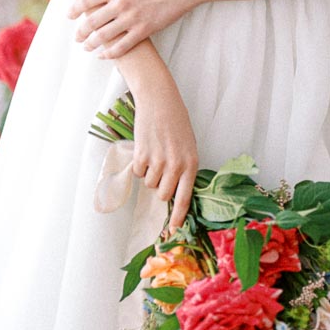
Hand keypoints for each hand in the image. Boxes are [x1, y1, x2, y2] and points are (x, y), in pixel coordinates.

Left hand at [67, 0, 199, 59]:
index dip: (75, 9)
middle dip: (81, 32)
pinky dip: (110, 54)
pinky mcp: (144, 31)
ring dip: (91, 44)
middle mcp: (120, 4)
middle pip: (92, 22)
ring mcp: (132, 19)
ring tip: (86, 48)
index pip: (87, 0)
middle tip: (77, 38)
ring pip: (104, 36)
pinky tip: (104, 56)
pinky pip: (122, 46)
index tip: (69, 16)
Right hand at [129, 68, 198, 233]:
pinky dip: (139, 164)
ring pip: (149, 184)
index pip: (185, 197)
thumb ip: (184, 167)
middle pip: (163, 194)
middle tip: (160, 170)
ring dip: (149, 174)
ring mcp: (158, 161)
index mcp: (191, 163)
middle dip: (160, 187)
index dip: (178, 216)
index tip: (173, 230)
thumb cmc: (176, 121)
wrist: (159, 99)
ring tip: (154, 154)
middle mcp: (176, 165)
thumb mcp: (187, 145)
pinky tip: (146, 148)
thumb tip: (175, 191)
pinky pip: (138, 172)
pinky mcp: (142, 155)